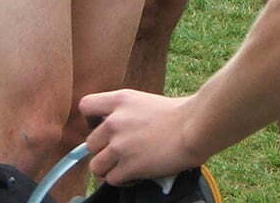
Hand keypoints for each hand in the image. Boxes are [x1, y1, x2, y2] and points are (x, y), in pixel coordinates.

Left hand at [81, 89, 198, 184]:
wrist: (194, 126)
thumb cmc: (176, 114)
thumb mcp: (144, 101)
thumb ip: (124, 112)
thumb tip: (112, 129)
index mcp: (120, 100)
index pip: (85, 106)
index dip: (90, 120)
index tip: (101, 127)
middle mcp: (115, 121)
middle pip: (90, 144)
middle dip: (103, 150)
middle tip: (121, 152)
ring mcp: (120, 145)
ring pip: (96, 166)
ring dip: (109, 168)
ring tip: (126, 165)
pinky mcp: (128, 166)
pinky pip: (111, 180)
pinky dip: (122, 180)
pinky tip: (135, 174)